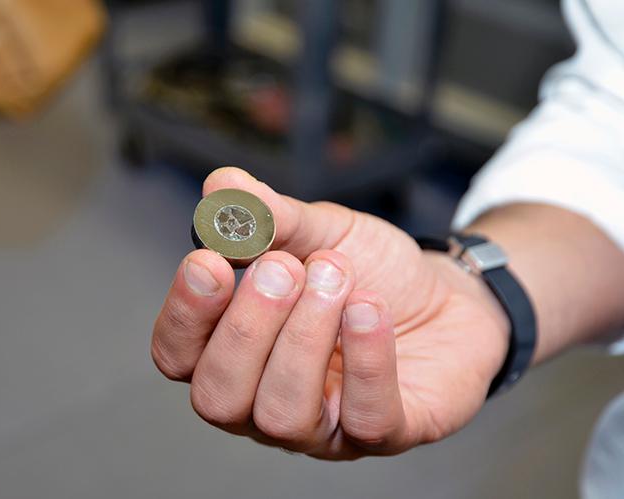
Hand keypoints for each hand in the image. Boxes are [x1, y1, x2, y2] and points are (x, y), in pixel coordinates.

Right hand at [152, 167, 509, 459]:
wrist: (445, 293)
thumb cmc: (370, 269)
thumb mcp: (319, 230)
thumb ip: (269, 214)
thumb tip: (221, 187)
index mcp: (236, 350)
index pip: (178, 355)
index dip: (185, 314)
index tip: (210, 261)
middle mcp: (265, 398)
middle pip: (218, 397)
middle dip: (249, 326)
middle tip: (286, 267)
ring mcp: (323, 427)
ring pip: (282, 415)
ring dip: (305, 337)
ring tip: (335, 277)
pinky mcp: (384, 433)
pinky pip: (364, 419)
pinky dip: (365, 358)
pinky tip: (369, 308)